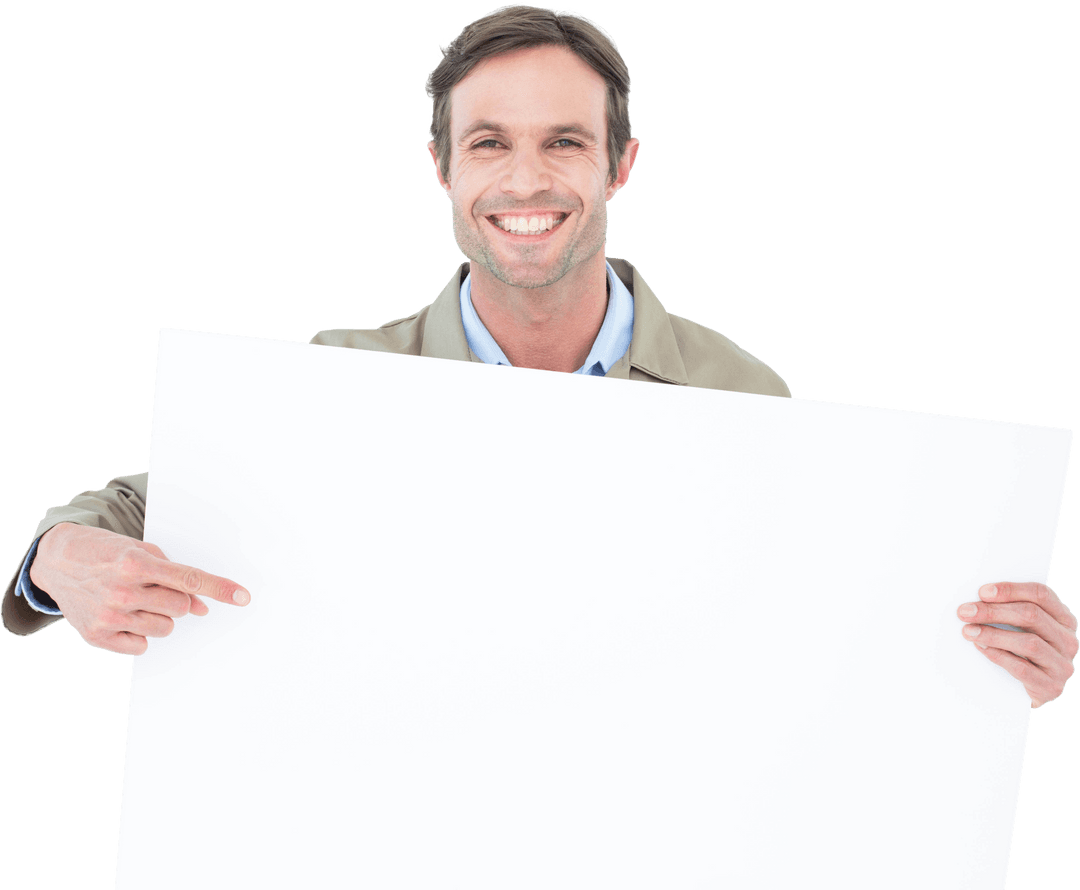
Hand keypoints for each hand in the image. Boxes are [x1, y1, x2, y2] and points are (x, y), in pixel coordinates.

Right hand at [30, 523, 249, 655]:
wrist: (56, 560)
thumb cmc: (106, 552)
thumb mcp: (141, 550)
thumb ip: (175, 575)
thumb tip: (202, 607)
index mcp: (136, 564)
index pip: (190, 580)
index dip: (220, 588)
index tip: (243, 597)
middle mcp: (122, 591)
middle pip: (181, 608)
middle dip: (177, 599)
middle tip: (156, 588)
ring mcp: (108, 616)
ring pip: (165, 628)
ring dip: (160, 616)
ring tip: (137, 600)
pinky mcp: (96, 636)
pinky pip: (142, 646)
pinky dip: (140, 633)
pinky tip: (124, 616)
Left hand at [958, 583, 1077, 708]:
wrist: (1025, 693)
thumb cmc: (1020, 652)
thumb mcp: (1021, 629)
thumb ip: (1009, 612)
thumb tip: (977, 601)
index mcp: (1063, 619)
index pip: (1041, 594)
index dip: (1011, 590)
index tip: (982, 592)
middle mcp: (1068, 640)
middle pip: (1032, 616)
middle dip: (994, 611)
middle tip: (965, 612)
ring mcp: (1062, 665)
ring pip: (1029, 642)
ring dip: (993, 634)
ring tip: (968, 631)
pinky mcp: (1051, 687)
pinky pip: (1022, 668)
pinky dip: (998, 656)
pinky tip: (980, 648)